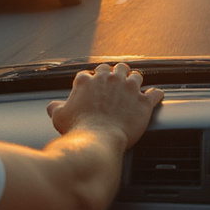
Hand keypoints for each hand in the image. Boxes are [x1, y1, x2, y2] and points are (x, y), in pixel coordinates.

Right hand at [46, 62, 163, 148]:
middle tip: (115, 83)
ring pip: (135, 75)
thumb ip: (56, 107)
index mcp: (88, 81)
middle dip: (114, 74)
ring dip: (134, 80)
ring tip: (134, 87)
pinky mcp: (143, 101)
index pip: (89, 74)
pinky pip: (155, 93)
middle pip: (114, 68)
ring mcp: (128, 89)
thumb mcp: (59, 117)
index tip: (93, 89)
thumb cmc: (78, 130)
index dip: (91, 81)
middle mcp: (109, 79)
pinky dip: (156, 95)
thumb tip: (53, 106)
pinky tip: (155, 96)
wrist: (98, 140)